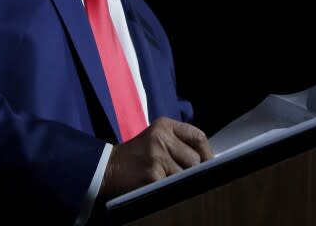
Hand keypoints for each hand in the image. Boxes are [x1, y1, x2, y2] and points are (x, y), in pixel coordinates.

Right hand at [99, 117, 213, 197]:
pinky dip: (171, 190)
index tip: (208, 164)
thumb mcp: (156, 138)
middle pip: (195, 159)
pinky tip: (161, 187)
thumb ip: (179, 143)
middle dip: (193, 171)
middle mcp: (161, 138)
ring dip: (181, 182)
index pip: (197, 136)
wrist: (107, 168)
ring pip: (186, 175)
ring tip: (169, 181)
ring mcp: (156, 157)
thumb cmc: (137, 154)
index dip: (206, 152)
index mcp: (164, 125)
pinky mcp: (152, 176)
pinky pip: (174, 186)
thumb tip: (207, 160)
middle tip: (183, 176)